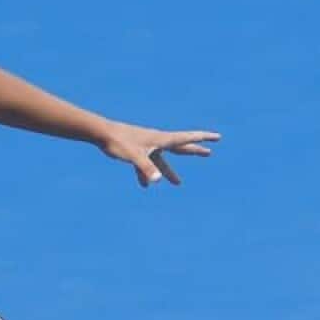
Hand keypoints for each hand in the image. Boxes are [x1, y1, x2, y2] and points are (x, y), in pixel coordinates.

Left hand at [98, 121, 220, 187]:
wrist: (102, 133)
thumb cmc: (118, 142)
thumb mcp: (133, 156)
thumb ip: (145, 169)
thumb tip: (155, 181)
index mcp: (161, 139)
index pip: (187, 138)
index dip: (203, 138)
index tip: (217, 137)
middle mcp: (156, 141)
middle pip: (180, 147)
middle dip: (194, 151)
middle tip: (209, 152)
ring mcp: (146, 147)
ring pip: (162, 161)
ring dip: (170, 172)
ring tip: (178, 183)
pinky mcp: (136, 151)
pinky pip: (145, 164)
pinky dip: (146, 174)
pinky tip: (144, 185)